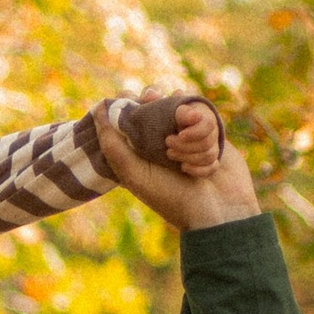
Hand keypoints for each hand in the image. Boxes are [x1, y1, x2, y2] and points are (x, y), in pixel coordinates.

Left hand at [97, 94, 259, 229]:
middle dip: (165, 107)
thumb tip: (98, 108)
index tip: (139, 100)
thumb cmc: (170, 197)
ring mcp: (191, 134)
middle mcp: (165, 137)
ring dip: (187, 137)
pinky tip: (198, 168)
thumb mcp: (132, 173)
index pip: (135, 107)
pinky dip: (204, 143)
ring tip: (179, 161)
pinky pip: (209, 121)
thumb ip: (111, 143)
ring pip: (189, 111)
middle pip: (163, 99)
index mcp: (141, 144)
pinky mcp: (214, 136)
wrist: (215, 214)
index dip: (136, 99)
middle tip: (165, 125)